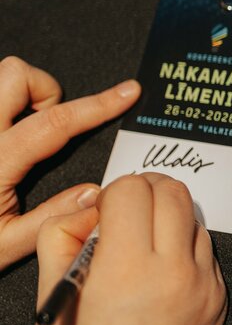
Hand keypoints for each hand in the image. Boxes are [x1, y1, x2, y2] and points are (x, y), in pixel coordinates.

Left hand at [0, 56, 139, 270]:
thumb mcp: (1, 248)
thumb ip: (51, 219)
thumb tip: (93, 194)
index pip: (54, 122)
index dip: (97, 105)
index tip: (126, 93)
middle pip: (17, 75)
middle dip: (46, 90)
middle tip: (53, 123)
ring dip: (22, 96)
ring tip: (26, 132)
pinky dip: (3, 110)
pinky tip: (4, 138)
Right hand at [35, 173, 227, 324]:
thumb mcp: (53, 292)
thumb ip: (64, 234)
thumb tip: (93, 205)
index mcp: (126, 271)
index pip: (132, 190)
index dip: (113, 194)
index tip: (105, 211)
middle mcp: (172, 274)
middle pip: (173, 192)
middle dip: (146, 192)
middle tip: (128, 211)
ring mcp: (203, 286)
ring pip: (195, 218)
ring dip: (169, 220)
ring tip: (145, 247)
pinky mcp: (219, 299)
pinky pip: (208, 252)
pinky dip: (185, 249)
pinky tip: (162, 272)